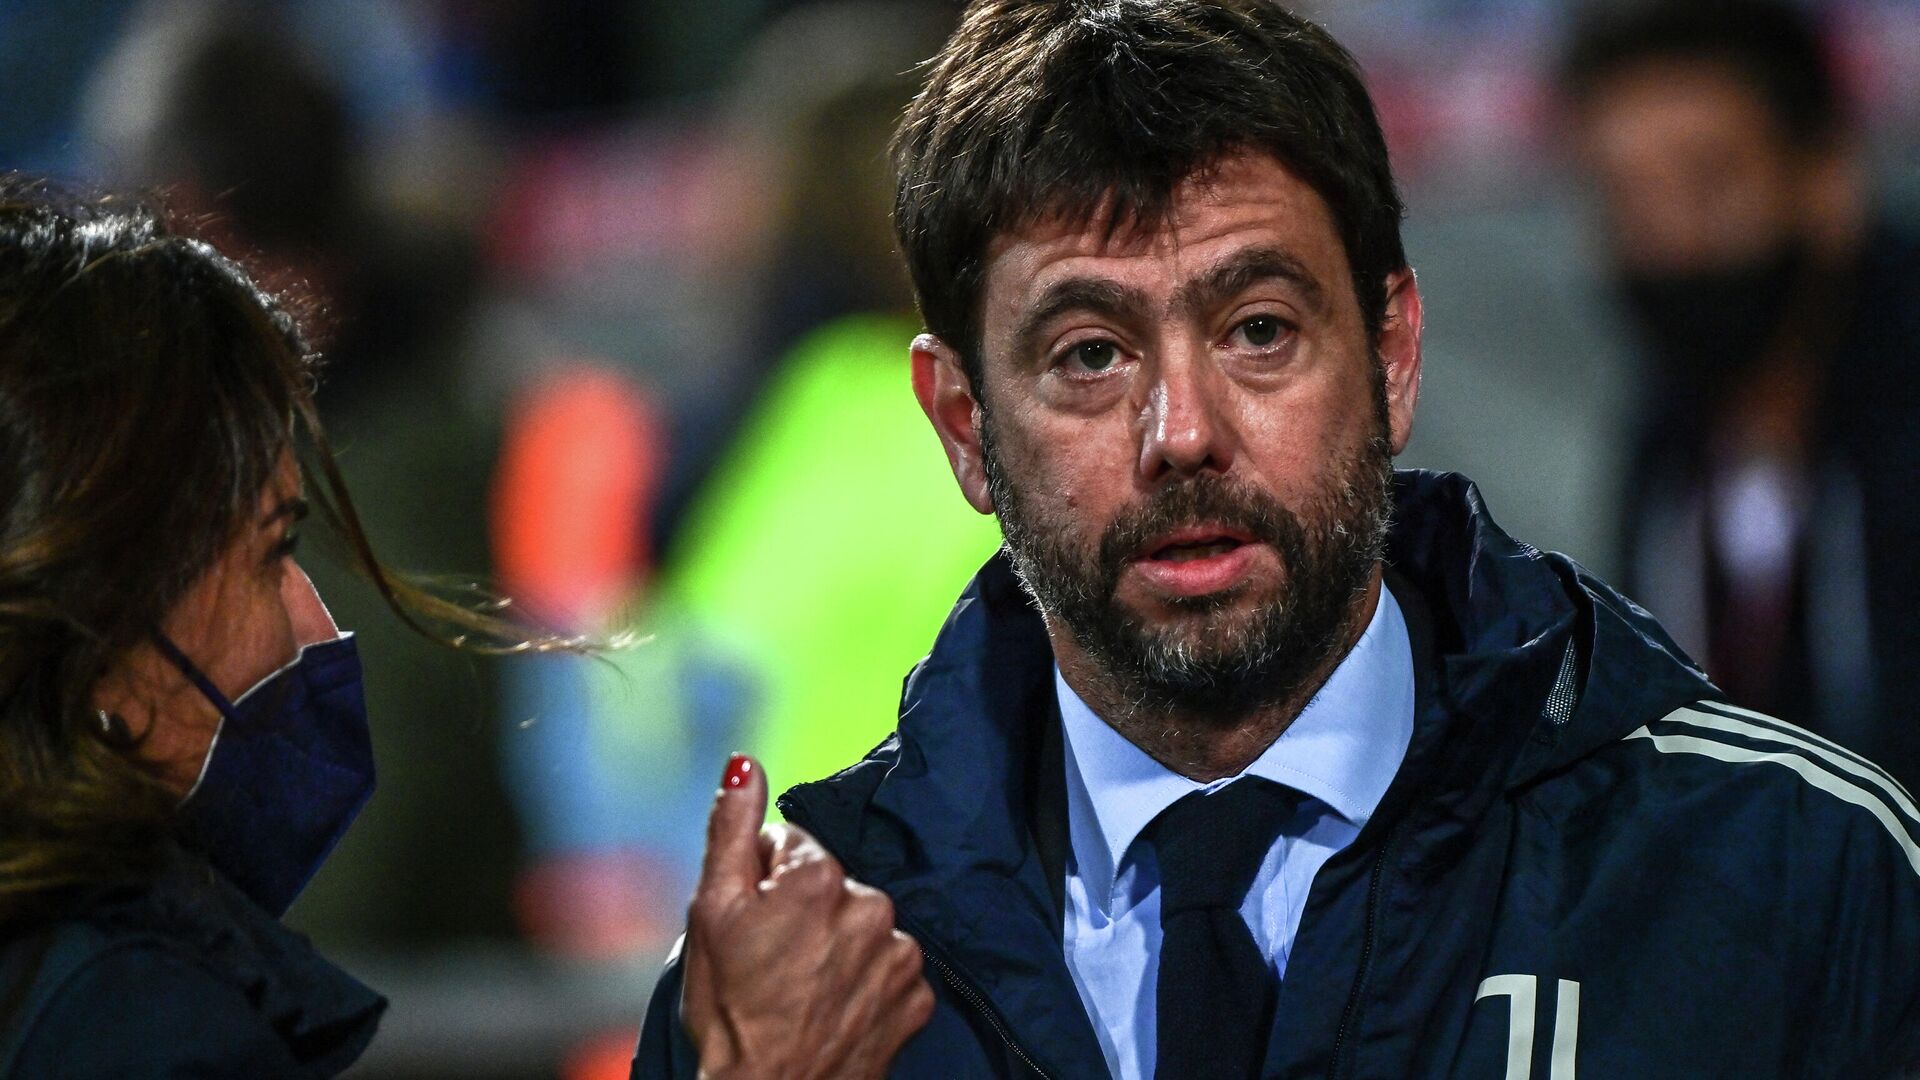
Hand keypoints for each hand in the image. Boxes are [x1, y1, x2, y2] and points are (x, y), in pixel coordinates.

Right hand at [680, 755, 934, 1078]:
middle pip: (829, 883)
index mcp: (818, 877)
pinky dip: (866, 982)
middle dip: (802, 910)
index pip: (789, 844)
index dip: (762, 880)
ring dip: (837, 944)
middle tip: (773, 961)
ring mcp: (899, 954)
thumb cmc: (732, 1015)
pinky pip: (888, 968)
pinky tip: (835, 1006)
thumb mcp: (711, 913)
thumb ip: (730, 827)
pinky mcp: (917, 996)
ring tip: (803, 989)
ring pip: (860, 924)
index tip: (752, 922)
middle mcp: (872, 905)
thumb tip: (744, 764)